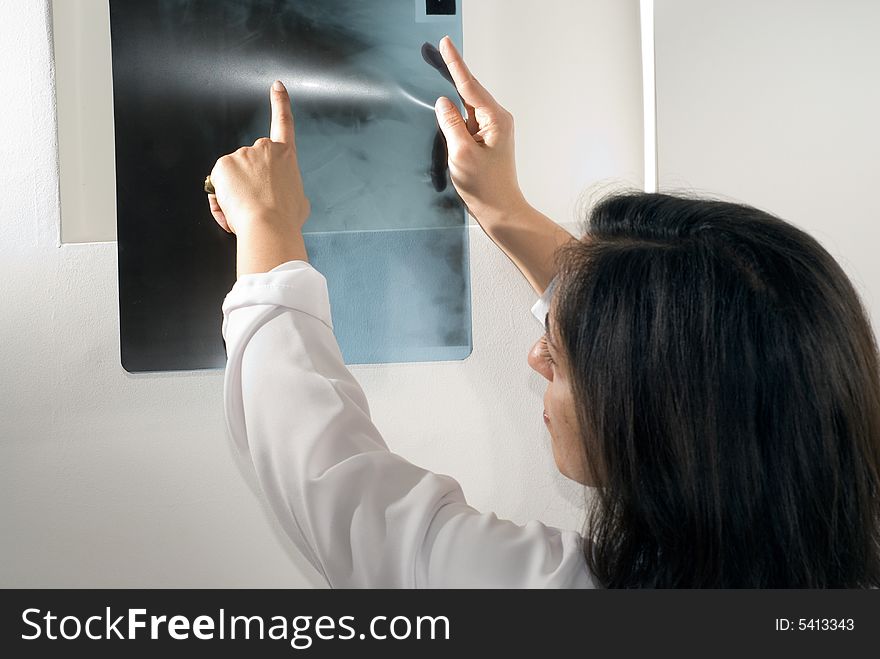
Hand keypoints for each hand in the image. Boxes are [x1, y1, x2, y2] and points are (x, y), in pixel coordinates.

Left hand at [208, 81, 309, 236]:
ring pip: (232, 173)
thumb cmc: (285, 219)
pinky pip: (217, 181)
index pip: (284, 122)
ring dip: (234, 189)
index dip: (280, 102)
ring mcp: (242, 154)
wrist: (269, 226)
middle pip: (249, 160)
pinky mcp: (223, 164)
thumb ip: (287, 188)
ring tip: (247, 209)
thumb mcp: (298, 201)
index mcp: (286, 156)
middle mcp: (265, 148)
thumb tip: (279, 192)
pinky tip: (234, 206)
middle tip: (254, 201)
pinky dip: (221, 195)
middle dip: (247, 178)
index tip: (277, 87)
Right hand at [434, 36, 528, 226]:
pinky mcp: (486, 141)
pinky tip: (445, 123)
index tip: (445, 44)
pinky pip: (467, 123)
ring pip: (466, 109)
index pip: (469, 85)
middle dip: (451, 76)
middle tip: (435, 53)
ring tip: (440, 106)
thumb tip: (443, 103)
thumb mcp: (461, 153)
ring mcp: (492, 131)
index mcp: (495, 119)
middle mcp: (497, 120)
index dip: (455, 64)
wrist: (500, 211)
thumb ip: (451, 124)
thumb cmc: (485, 187)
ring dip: (452, 105)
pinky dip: (455, 121)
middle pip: (469, 92)